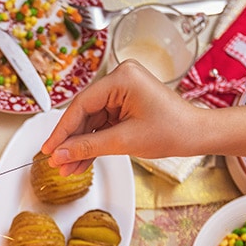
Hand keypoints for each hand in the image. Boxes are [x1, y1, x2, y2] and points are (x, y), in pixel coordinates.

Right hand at [40, 61, 205, 175]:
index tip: (48, 148)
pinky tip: (81, 160)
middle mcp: (120, 79)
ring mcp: (122, 92)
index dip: (62, 130)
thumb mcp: (125, 141)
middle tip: (57, 162)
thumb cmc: (173, 129)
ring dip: (80, 146)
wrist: (197, 135)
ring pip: (91, 122)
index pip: (81, 105)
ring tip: (68, 167)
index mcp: (122, 78)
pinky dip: (93, 143)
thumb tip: (61, 154)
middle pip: (84, 113)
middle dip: (71, 142)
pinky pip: (102, 124)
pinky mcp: (125, 104)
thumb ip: (88, 147)